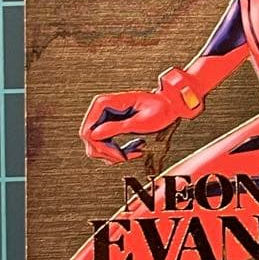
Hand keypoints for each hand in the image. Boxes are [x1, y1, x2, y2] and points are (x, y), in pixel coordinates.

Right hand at [79, 80, 197, 165]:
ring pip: (96, 145)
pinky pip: (105, 144)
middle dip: (108, 153)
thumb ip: (117, 128)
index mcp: (106, 102)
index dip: (101, 147)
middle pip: (90, 139)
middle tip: (126, 157)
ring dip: (113, 154)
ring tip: (133, 153)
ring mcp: (105, 116)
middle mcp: (102, 108)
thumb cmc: (160, 109)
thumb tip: (94, 135)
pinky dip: (118, 152)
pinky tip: (134, 150)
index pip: (88, 131)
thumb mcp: (140, 122)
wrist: (171, 106)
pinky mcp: (110, 124)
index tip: (119, 156)